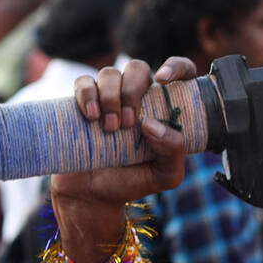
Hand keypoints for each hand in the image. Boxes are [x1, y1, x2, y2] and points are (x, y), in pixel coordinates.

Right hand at [51, 57, 196, 212]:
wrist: (93, 196)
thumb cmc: (134, 181)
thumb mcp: (166, 174)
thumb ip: (173, 151)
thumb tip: (151, 123)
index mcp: (164, 108)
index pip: (179, 71)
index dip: (176, 66)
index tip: (164, 79)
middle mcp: (137, 97)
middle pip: (138, 68)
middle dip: (133, 91)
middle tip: (128, 123)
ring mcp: (108, 97)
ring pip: (110, 74)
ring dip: (110, 97)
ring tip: (110, 128)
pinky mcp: (82, 103)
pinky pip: (83, 82)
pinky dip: (87, 94)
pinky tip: (91, 116)